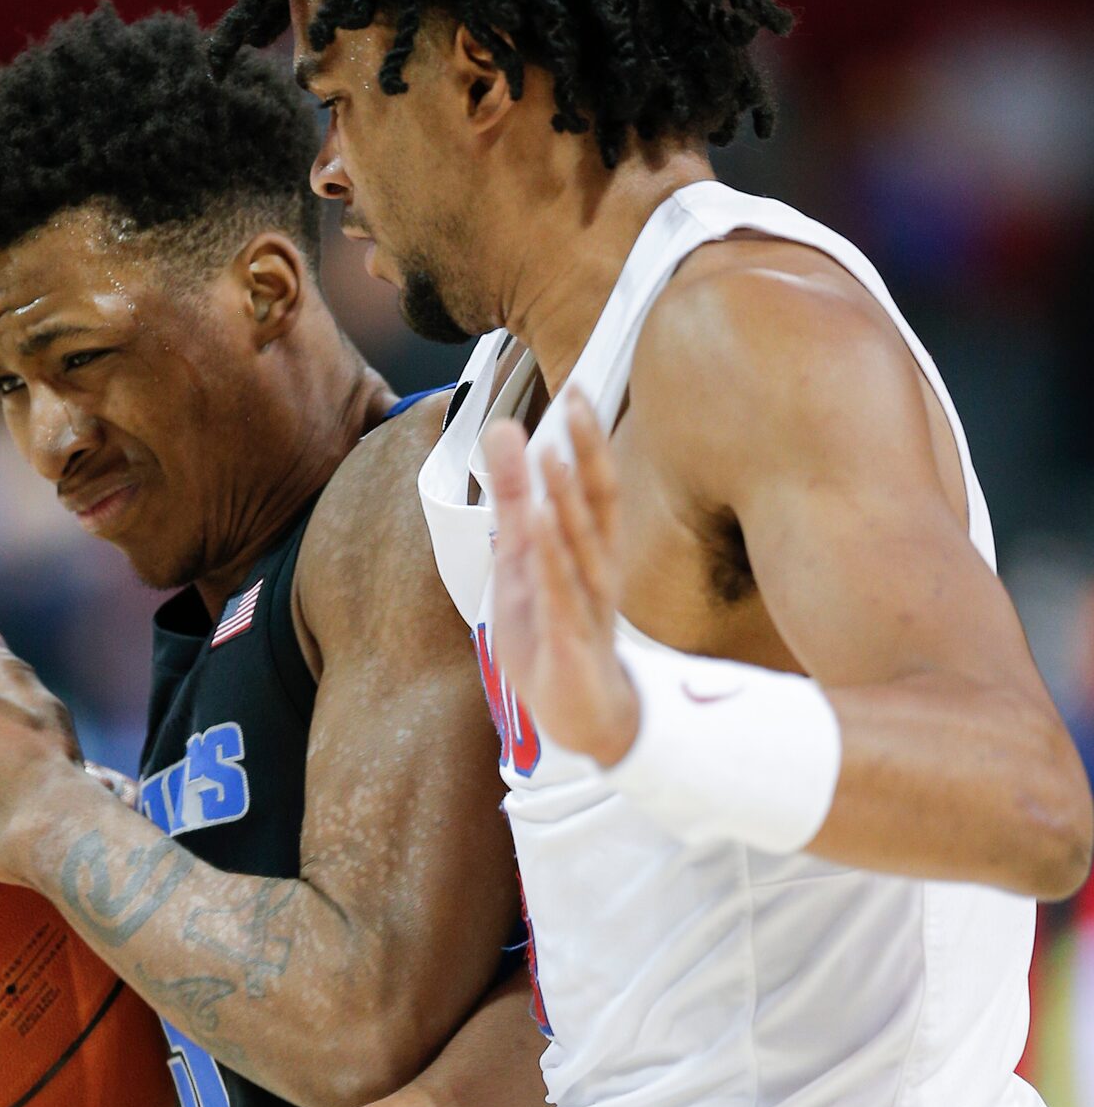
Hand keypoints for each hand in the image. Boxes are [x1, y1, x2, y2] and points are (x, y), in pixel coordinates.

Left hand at [486, 389, 639, 764]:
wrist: (583, 717)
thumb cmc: (554, 630)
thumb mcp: (522, 556)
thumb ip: (514, 497)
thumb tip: (505, 429)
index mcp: (590, 549)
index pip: (597, 486)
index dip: (589, 440)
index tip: (577, 389)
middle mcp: (598, 571)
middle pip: (600, 506)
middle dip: (589, 454)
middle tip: (577, 401)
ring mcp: (587, 607)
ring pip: (581, 549)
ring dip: (568, 504)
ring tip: (554, 457)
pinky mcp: (570, 642)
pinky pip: (562, 597)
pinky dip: (551, 562)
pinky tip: (539, 529)